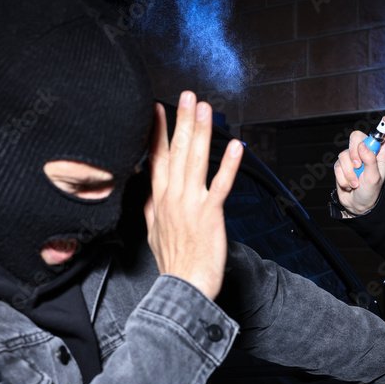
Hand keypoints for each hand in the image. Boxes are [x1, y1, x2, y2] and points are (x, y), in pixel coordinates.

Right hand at [144, 92, 243, 299]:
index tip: (158, 109)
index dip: (157, 132)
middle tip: (188, 95)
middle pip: (177, 151)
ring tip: (205, 108)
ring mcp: (190, 204)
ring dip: (201, 132)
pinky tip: (237, 147)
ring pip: (196, 160)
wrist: (182, 288)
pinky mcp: (209, 214)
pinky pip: (220, 185)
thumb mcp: (152, 233)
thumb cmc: (173, 265)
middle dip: (182, 120)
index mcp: (158, 200)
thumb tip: (148, 192)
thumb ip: (151, 208)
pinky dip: (229, 165)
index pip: (156, 158)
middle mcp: (172, 197)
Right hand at [332, 115, 384, 215]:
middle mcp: (366, 152)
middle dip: (355, 150)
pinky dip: (343, 177)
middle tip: (359, 165)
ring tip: (355, 183)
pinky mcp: (342, 165)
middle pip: (357, 136)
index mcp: (380, 153)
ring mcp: (353, 157)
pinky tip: (349, 184)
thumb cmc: (370, 192)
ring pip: (344, 153)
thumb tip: (362, 146)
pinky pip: (338, 165)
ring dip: (349, 171)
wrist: (357, 205)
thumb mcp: (374, 178)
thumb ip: (370, 161)